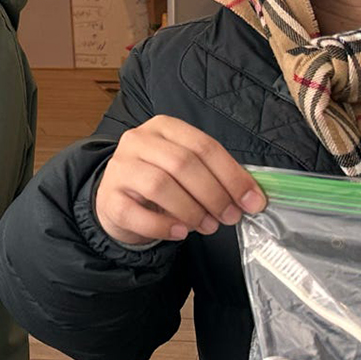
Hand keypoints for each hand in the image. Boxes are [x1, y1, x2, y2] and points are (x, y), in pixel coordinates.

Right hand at [93, 115, 265, 246]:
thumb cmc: (162, 183)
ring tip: (207, 226)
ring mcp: (119, 168)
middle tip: (230, 217)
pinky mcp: (108, 198)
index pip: (204, 146)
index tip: (252, 202)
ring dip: (191, 210)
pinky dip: (163, 226)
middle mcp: (137, 140)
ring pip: (160, 185)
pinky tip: (180, 233)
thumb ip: (217, 176)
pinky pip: (137, 214)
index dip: (232, 175)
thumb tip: (252, 198)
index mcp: (164, 127)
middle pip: (183, 164)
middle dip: (214, 194)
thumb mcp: (189, 170)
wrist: (119, 199)